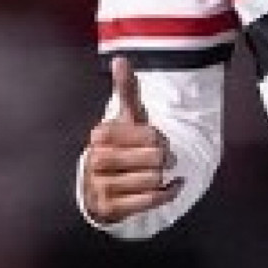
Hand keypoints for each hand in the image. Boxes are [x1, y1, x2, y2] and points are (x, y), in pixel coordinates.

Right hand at [82, 57, 181, 221]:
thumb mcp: (125, 119)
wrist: (99, 188)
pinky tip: (170, 187)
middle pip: (155, 158)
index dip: (161, 139)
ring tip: (158, 174)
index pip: (151, 135)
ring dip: (163, 178)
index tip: (158, 141)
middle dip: (165, 159)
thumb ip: (126, 90)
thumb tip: (120, 59)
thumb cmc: (120, 148)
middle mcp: (97, 159)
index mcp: (101, 134)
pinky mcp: (110, 208)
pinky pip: (151, 200)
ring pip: (153, 180)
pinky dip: (167, 193)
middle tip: (162, 160)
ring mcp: (101, 185)